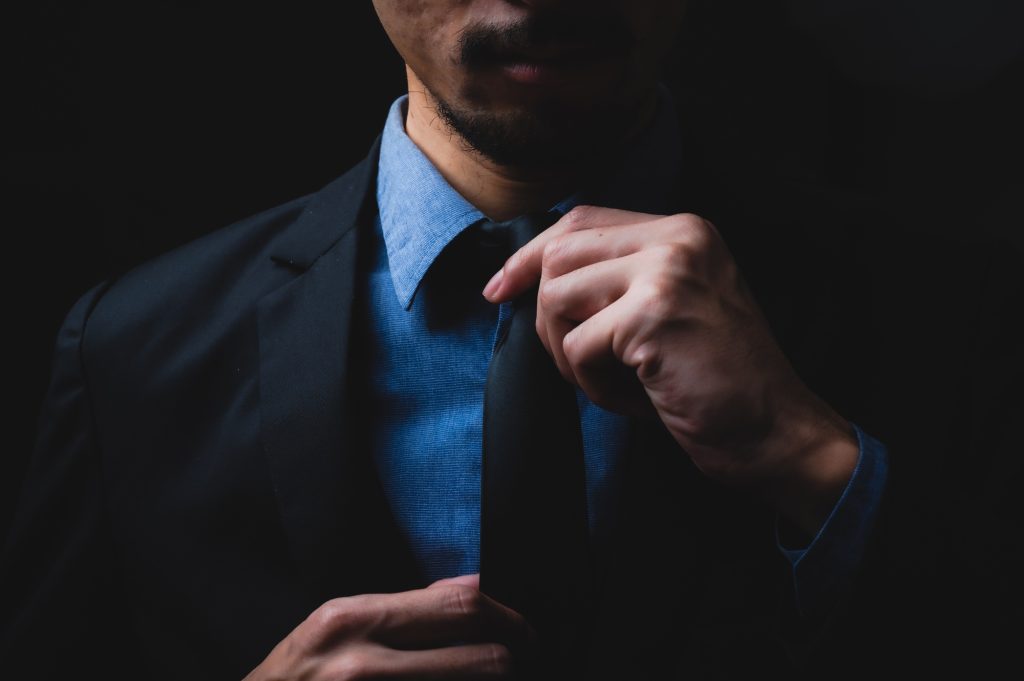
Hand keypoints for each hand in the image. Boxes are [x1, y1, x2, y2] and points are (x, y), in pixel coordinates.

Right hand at [243, 573, 536, 679]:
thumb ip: (402, 608)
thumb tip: (474, 588)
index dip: (506, 618)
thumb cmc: (293, 678)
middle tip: (520, 662)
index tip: (523, 632)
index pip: (458, 607)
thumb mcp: (334, 627)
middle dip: (511, 661)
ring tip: (485, 677)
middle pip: (481, 659)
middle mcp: (361, 665)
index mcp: (352, 619)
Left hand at [482, 206, 858, 533]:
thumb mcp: (672, 308)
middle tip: (575, 362)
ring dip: (567, 353)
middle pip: (559, 256)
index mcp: (683, 230)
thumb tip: (531, 280)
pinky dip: (591, 384)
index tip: (500, 290)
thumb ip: (618, 280)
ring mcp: (667, 272)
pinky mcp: (653, 315)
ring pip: (557, 298)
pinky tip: (633, 397)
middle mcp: (678, 238)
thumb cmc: (718, 381)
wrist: (777, 431)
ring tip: (612, 380)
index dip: (530, 257)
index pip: (580, 221)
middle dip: (546, 317)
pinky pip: (576, 346)